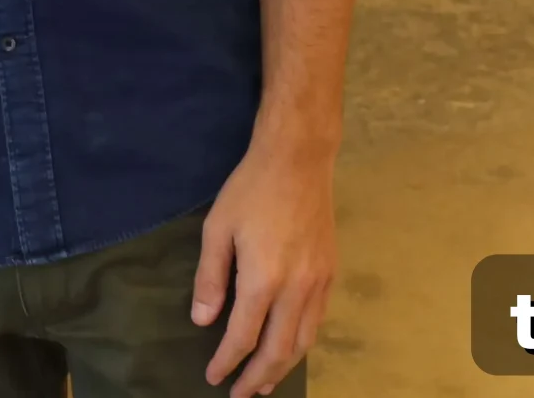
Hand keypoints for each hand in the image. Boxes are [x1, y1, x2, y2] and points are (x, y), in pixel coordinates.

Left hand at [194, 137, 337, 396]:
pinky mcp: (330, 273)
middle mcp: (296, 289)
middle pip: (279, 350)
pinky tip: (290, 346)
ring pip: (304, 341)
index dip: (228, 362)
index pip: (244, 337)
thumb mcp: (217, 228)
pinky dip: (301, 343)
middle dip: (258, 378)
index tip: (214, 378)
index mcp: (263, 279)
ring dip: (284, 367)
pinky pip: (317, 321)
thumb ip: (211, 278)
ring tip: (265, 382)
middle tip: (240, 395)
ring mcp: (318, 282)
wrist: (298, 160)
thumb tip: (203, 321)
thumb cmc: (250, 190)